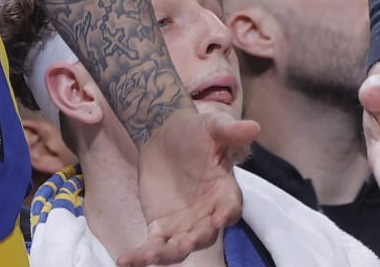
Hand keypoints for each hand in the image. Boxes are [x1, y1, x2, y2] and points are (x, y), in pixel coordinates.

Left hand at [118, 107, 260, 266]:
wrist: (164, 137)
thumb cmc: (194, 131)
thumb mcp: (212, 126)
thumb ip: (230, 130)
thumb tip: (254, 127)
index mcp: (223, 190)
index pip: (231, 207)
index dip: (227, 214)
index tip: (220, 219)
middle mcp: (206, 213)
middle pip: (205, 235)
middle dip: (196, 241)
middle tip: (184, 244)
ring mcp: (182, 224)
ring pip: (178, 248)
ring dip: (167, 255)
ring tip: (150, 256)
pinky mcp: (159, 228)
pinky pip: (152, 246)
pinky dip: (140, 257)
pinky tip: (125, 261)